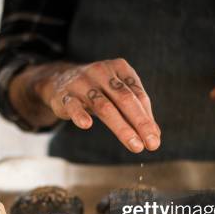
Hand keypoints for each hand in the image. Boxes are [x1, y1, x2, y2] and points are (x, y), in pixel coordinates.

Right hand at [39, 58, 160, 152]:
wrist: (59, 80)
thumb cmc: (97, 90)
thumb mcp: (117, 95)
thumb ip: (136, 112)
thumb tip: (155, 136)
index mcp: (119, 68)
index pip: (137, 94)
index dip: (148, 118)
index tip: (154, 139)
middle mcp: (101, 72)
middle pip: (124, 99)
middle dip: (140, 123)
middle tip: (151, 144)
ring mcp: (82, 82)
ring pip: (103, 106)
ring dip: (121, 127)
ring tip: (134, 145)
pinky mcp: (64, 95)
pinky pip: (73, 105)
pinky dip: (80, 115)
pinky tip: (86, 125)